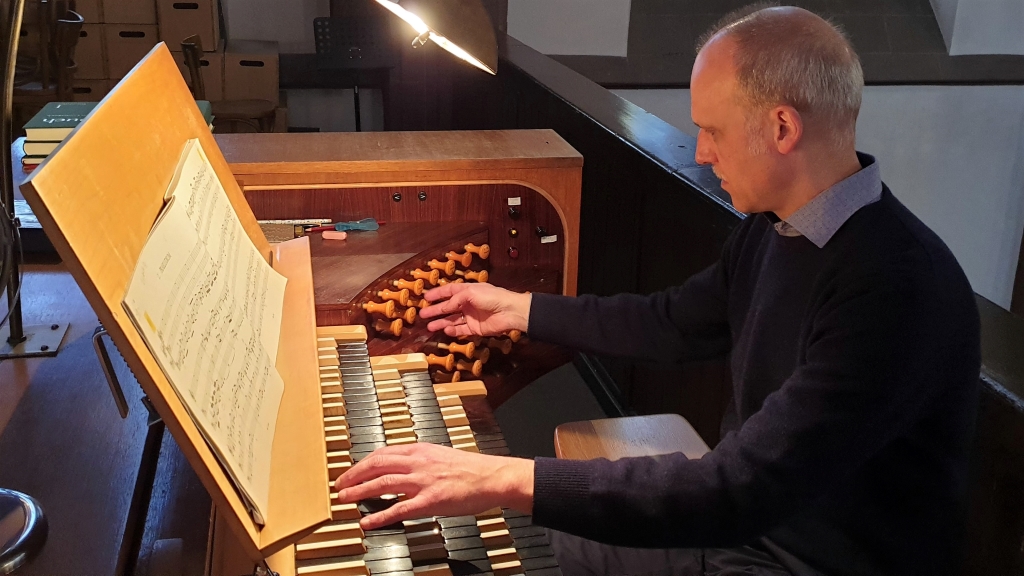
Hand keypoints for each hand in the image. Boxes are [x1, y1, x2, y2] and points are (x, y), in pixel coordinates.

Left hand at [334, 443, 534, 528]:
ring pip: (383, 483)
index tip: (351, 471)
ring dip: (360, 491)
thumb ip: (420, 460)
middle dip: (354, 475)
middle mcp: (418, 463)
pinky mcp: (430, 501)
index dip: (363, 463)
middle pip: (377, 465)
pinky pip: (399, 508)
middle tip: (340, 485)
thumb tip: (403, 466)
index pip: (383, 453)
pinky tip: (368, 522)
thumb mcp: (441, 455)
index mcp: (420, 450)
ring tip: (346, 499)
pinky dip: (380, 516)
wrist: (492, 477)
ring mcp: (423, 482)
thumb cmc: (471, 469)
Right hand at [420, 283, 531, 337]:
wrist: (509, 312)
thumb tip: (444, 307)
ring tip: (429, 326)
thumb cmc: (493, 297)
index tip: (425, 297)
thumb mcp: (471, 293)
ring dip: (441, 322)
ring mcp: (471, 316)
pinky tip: (445, 330)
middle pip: (448, 307)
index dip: (437, 294)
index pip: (449, 291)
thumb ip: (455, 300)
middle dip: (435, 310)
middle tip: (423, 314)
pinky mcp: (475, 328)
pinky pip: (461, 330)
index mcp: (467, 291)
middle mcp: (468, 303)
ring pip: (452, 320)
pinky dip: (452, 330)